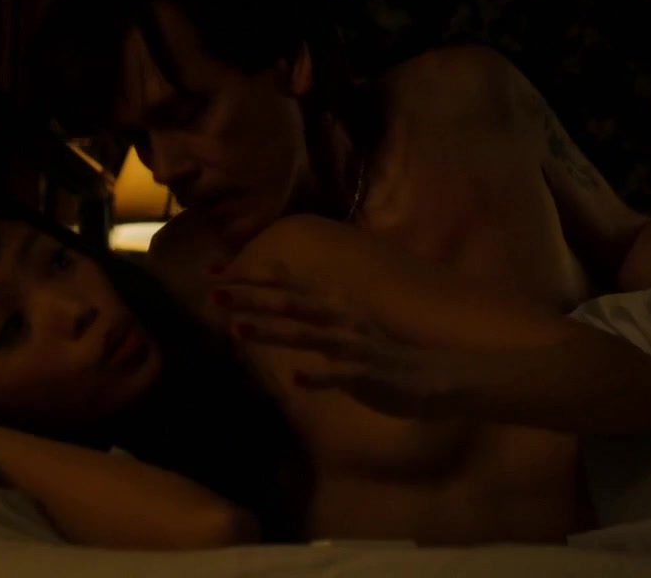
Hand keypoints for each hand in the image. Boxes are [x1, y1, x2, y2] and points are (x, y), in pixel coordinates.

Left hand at [211, 277, 469, 420]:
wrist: (437, 377)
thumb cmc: (385, 357)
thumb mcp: (344, 331)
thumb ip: (311, 319)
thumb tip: (274, 307)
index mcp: (334, 309)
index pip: (286, 289)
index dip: (250, 280)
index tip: (212, 273)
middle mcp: (341, 320)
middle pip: (291, 305)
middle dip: (253, 298)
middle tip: (214, 292)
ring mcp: (355, 347)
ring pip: (309, 335)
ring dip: (273, 331)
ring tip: (238, 328)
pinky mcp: (369, 375)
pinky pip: (341, 374)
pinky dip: (318, 374)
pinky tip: (294, 377)